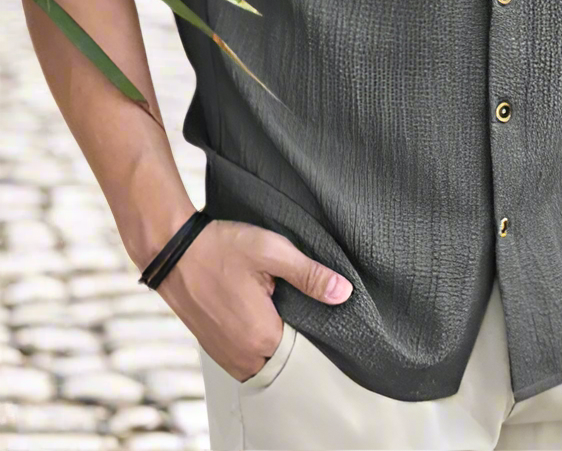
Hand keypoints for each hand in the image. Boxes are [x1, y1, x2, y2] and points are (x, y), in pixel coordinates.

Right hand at [155, 219, 352, 381]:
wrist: (171, 250)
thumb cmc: (221, 248)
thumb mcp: (272, 253)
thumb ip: (310, 276)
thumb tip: (344, 293)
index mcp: (261, 338)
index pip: (306, 349)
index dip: (318, 329)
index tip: (321, 308)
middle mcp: (242, 357)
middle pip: (285, 358)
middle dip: (297, 336)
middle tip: (302, 304)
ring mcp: (224, 355)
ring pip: (264, 360)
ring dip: (276, 341)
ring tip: (282, 307)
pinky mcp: (213, 347)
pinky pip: (245, 357)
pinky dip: (257, 342)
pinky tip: (262, 314)